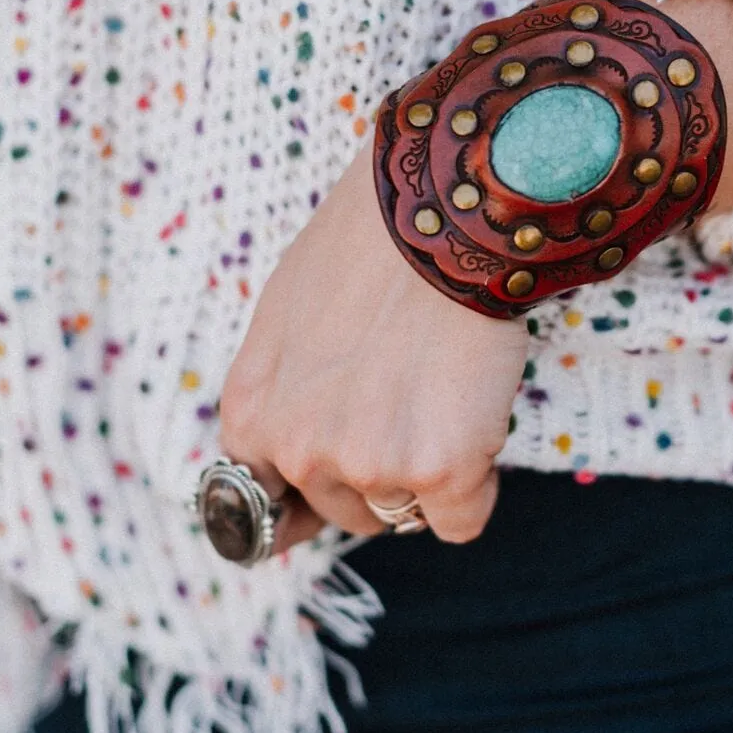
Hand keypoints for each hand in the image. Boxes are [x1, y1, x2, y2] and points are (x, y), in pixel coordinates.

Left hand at [218, 142, 529, 549]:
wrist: (436, 211)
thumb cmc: (366, 245)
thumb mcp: (284, 320)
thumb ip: (283, 394)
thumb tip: (292, 448)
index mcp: (253, 418)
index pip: (266, 504)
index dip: (315, 483)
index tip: (344, 470)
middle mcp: (298, 453)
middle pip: (344, 510)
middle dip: (377, 470)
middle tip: (411, 395)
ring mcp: (369, 466)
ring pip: (402, 513)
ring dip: (427, 474)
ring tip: (444, 392)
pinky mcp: (440, 471)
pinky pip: (460, 521)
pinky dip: (476, 487)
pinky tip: (478, 423)